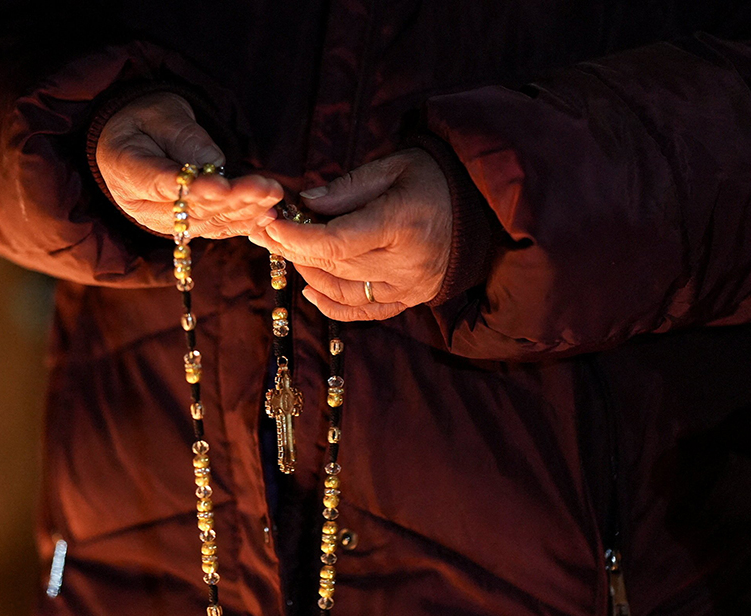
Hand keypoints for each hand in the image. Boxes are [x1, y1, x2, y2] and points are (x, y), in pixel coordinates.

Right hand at [95, 92, 282, 238]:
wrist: (134, 142)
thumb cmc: (145, 121)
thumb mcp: (159, 114)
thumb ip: (183, 136)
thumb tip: (213, 161)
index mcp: (127, 172)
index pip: (162, 185)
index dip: (195, 189)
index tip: (223, 185)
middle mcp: (144, 207)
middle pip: (192, 209)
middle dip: (233, 199)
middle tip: (265, 187)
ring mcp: (167, 222)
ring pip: (209, 222)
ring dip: (245, 211)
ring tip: (272, 195)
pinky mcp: (187, 227)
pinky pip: (217, 228)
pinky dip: (244, 222)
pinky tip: (267, 215)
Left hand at [248, 149, 451, 320]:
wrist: (482, 208)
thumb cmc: (434, 179)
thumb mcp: (394, 168)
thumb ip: (348, 187)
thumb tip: (306, 203)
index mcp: (402, 224)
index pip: (337, 242)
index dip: (298, 238)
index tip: (271, 226)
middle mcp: (406, 263)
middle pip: (334, 266)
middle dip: (295, 250)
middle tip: (267, 233)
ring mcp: (409, 287)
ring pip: (343, 290)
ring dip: (308, 273)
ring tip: (289, 251)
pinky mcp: (410, 300)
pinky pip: (363, 312)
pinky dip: (333, 305)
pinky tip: (310, 289)